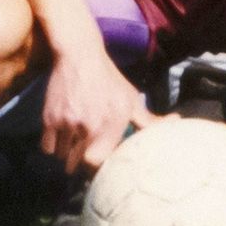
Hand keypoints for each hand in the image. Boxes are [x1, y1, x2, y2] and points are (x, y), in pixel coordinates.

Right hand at [42, 40, 154, 173]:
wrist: (80, 57)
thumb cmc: (109, 81)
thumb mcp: (131, 99)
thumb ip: (149, 120)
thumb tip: (177, 121)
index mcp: (112, 123)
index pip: (96, 164)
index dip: (95, 168)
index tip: (98, 164)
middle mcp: (89, 125)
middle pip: (77, 165)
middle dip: (80, 164)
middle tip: (84, 156)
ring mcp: (67, 123)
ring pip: (62, 157)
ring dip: (67, 154)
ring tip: (75, 142)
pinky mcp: (49, 119)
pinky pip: (48, 149)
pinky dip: (53, 146)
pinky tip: (62, 135)